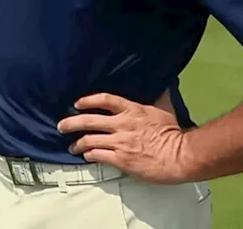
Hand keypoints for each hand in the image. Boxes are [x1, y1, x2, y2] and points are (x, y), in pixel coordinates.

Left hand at [57, 93, 190, 183]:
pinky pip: (98, 155)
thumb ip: (158, 96)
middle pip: (88, 120)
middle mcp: (122, 124)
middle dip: (71, 123)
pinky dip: (89, 155)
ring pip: (89, 140)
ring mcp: (120, 142)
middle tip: (62, 125)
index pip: (104, 99)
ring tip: (72, 146)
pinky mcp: (121, 159)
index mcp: (132, 110)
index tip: (77, 103)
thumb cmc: (174, 134)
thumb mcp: (164, 109)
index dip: (87, 100)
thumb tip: (161, 83)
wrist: (181, 156)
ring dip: (77, 143)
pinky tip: (87, 156)